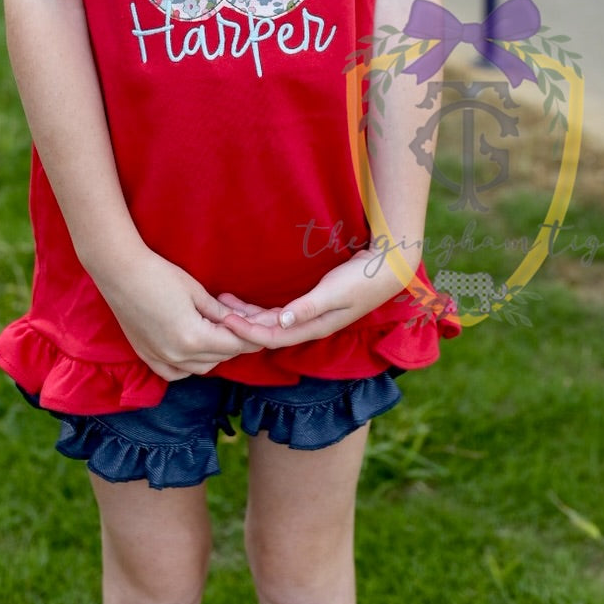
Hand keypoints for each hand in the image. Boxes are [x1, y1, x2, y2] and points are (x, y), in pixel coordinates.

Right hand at [98, 250, 275, 380]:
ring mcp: (160, 359)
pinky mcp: (146, 356)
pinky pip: (176, 373)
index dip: (250, 335)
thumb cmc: (159, 275)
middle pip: (220, 357)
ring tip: (221, 332)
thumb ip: (221, 314)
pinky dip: (190, 365)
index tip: (262, 326)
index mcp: (193, 339)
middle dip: (236, 342)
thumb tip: (241, 322)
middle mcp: (177, 356)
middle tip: (245, 324)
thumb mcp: (197, 292)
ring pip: (201, 368)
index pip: (234, 345)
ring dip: (215, 354)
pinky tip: (195, 350)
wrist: (119, 272)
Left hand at [216, 243, 419, 349]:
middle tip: (215, 309)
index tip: (224, 321)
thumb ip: (309, 307)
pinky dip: (262, 308)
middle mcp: (310, 324)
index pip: (272, 337)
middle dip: (241, 323)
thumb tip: (281, 322)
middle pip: (268, 331)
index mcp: (314, 326)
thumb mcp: (335, 292)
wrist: (388, 267)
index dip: (247, 332)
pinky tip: (249, 301)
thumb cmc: (363, 279)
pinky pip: (281, 311)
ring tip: (224, 302)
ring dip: (249, 314)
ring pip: (273, 321)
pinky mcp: (313, 302)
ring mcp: (311, 314)